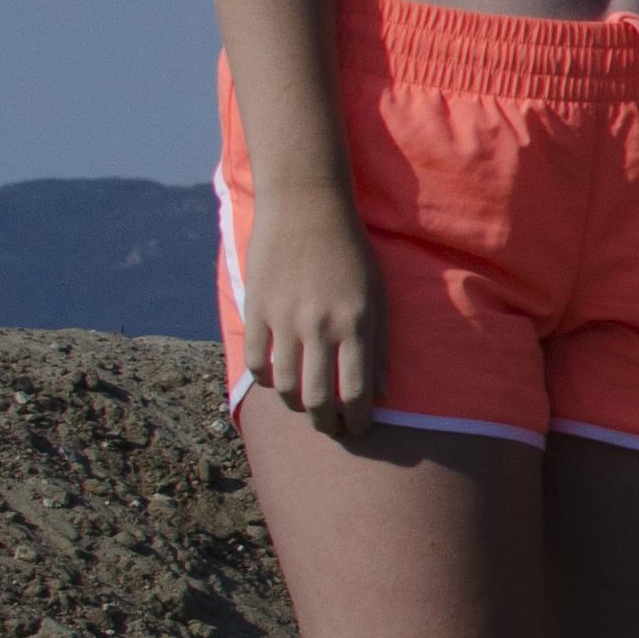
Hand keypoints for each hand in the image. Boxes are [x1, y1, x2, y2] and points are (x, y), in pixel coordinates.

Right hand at [234, 200, 385, 441]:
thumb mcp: (378, 294)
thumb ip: (380, 344)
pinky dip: (265, 379)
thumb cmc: (351, 252)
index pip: (357, 392)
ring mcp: (284, 319)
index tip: (359, 430)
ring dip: (295, 405)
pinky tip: (277, 379)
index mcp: (356, 323)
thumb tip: (382, 392)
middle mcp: (319, 327)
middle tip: (331, 427)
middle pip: (317, 398)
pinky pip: (256, 362)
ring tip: (305, 406)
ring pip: (284, 386)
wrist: (306, 208)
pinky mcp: (256, 309)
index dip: (358, 420)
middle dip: (326, 423)